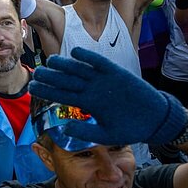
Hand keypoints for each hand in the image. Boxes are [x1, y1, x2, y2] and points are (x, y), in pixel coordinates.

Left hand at [30, 47, 187, 146]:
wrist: (154, 119)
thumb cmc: (130, 127)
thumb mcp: (106, 135)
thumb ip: (86, 132)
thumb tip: (64, 129)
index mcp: (87, 103)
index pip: (62, 95)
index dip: (48, 91)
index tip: (33, 87)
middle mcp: (92, 89)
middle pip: (67, 80)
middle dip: (52, 76)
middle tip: (36, 72)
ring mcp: (103, 80)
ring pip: (80, 69)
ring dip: (66, 64)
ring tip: (51, 60)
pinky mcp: (116, 72)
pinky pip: (99, 63)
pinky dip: (88, 57)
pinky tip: (75, 53)